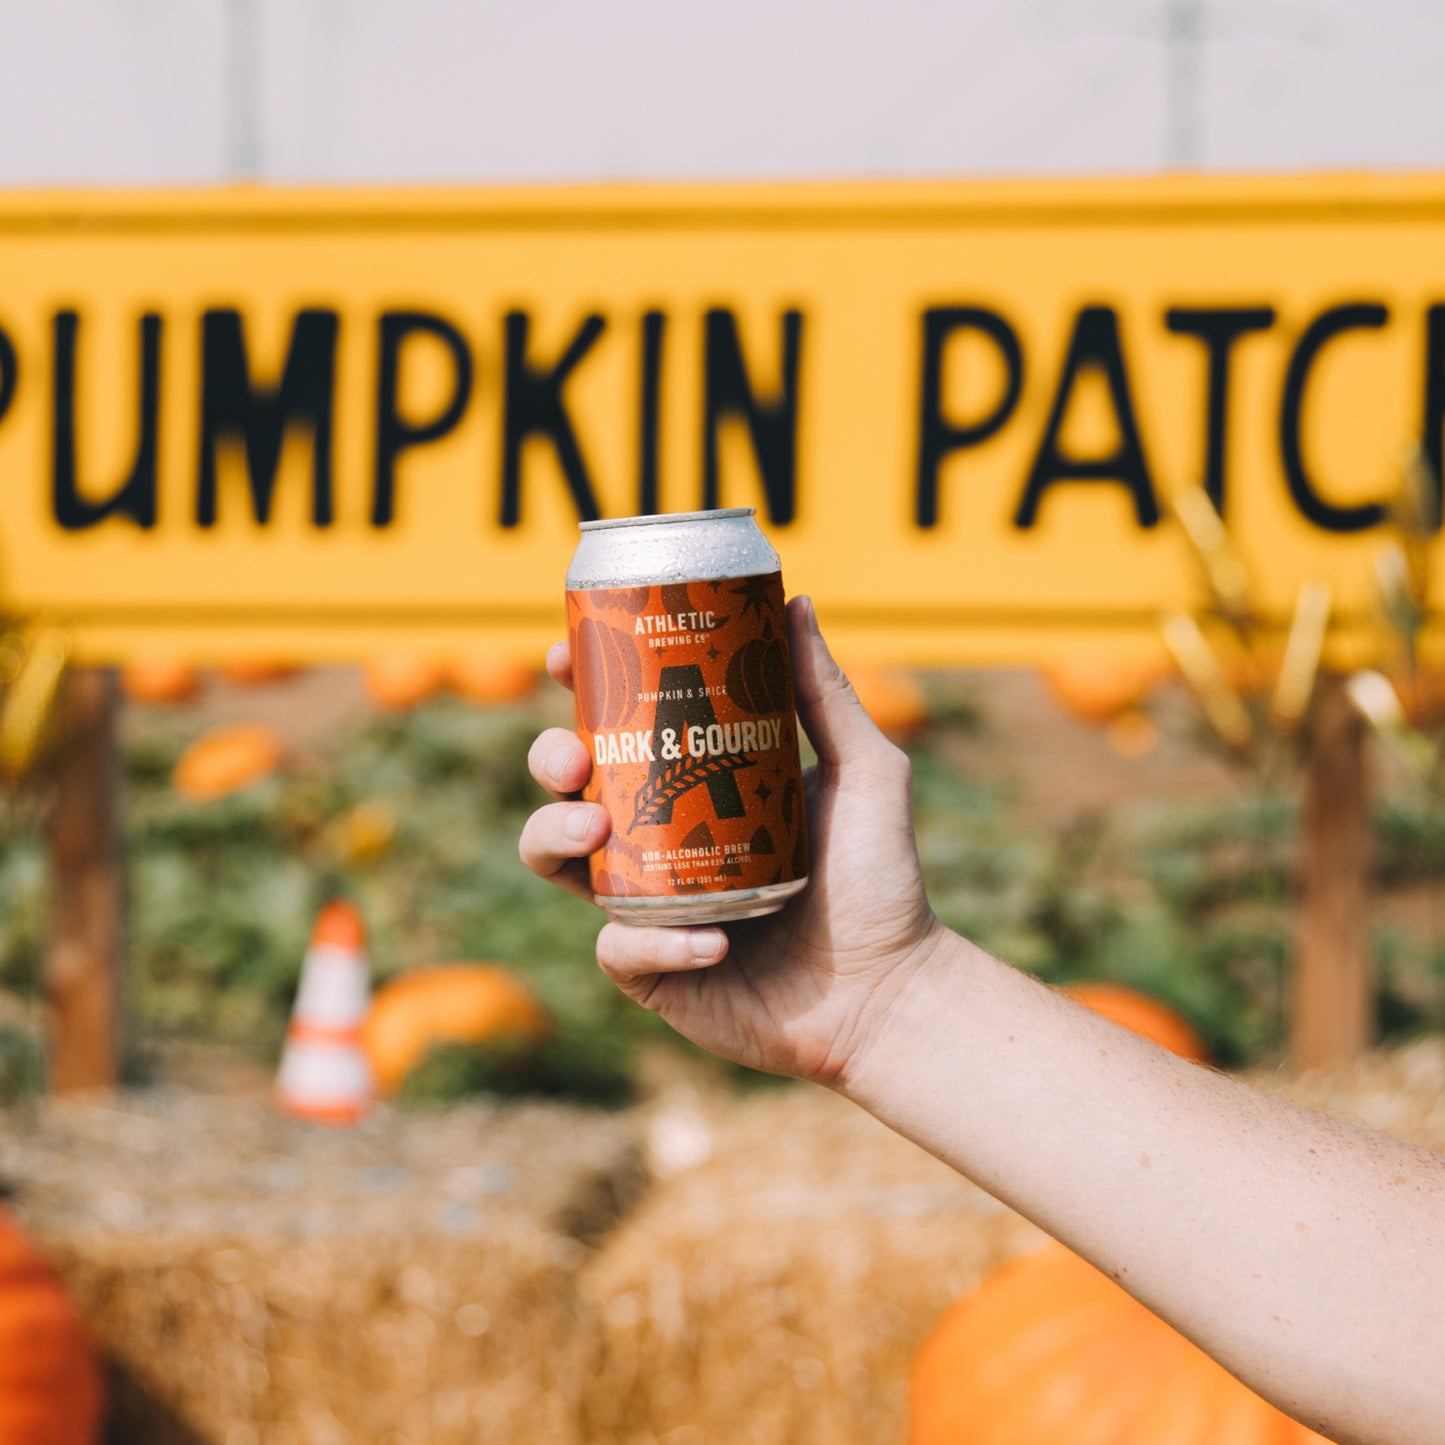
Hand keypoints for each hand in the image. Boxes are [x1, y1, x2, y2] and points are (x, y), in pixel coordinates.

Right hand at [519, 595, 943, 1085]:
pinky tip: (712, 941)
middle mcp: (658, 839)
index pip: (617, 727)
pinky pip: (619, 950)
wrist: (890, 991)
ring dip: (554, 837)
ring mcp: (649, 905)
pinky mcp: (654, 972)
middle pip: (565, 787)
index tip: (565, 656)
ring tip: (596, 828)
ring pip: (558, 861)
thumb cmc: (880, 880)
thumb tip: (797, 603)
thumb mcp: (864, 773)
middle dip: (547, 761)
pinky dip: (656, 943)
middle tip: (574, 759)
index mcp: (693, 784)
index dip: (577, 687)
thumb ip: (827, 695)